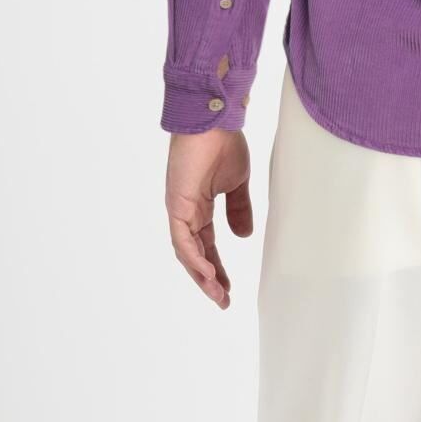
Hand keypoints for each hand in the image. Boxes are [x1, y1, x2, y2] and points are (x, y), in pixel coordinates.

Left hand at [166, 128, 251, 308]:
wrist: (215, 120)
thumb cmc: (224, 144)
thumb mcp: (237, 184)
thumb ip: (239, 210)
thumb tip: (244, 236)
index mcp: (200, 207)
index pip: (207, 246)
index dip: (217, 268)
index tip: (229, 289)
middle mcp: (186, 211)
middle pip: (195, 255)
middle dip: (209, 280)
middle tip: (223, 301)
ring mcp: (179, 209)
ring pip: (187, 253)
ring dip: (202, 276)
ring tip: (218, 295)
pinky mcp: (176, 204)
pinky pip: (183, 239)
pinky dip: (194, 258)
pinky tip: (207, 274)